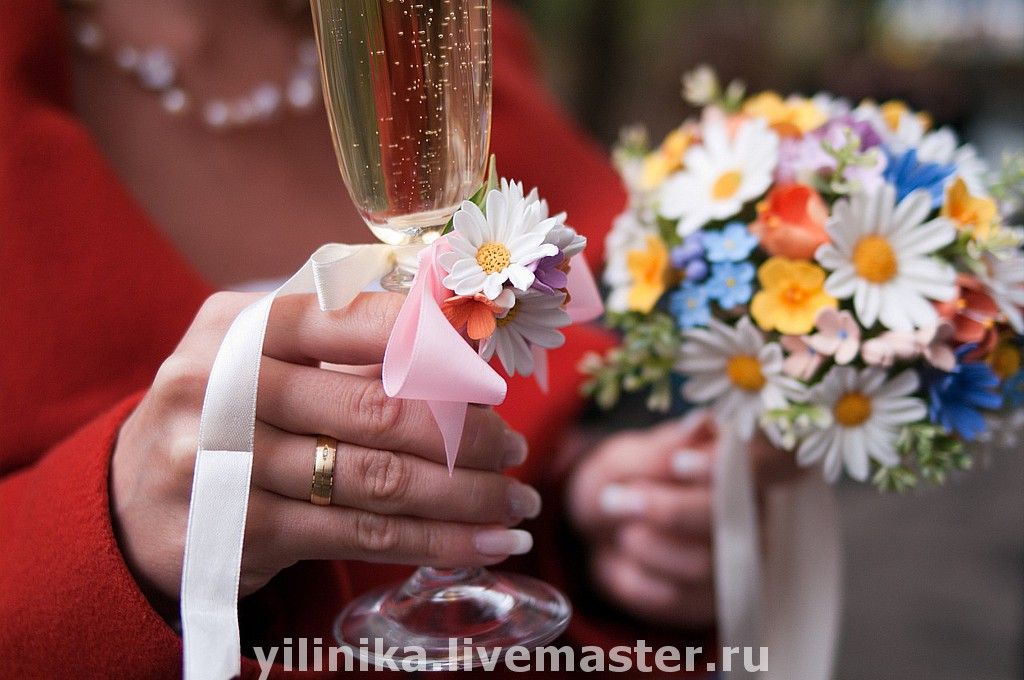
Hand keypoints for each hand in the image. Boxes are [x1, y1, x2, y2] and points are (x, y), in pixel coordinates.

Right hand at [111, 291, 537, 614]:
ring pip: (376, 480)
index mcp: (241, 327)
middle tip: (516, 448)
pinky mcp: (241, 532)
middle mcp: (224, 388)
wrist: (130, 500)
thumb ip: (341, 342)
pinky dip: (434, 543)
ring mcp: (227, 464)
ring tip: (516, 504)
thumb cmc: (221, 410)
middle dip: (464, 434)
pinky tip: (485, 546)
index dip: (435, 345)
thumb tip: (460, 344)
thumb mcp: (256, 353)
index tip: (493, 372)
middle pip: (375, 409)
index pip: (354, 321)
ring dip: (464, 496)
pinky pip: (360, 535)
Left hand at [566, 410, 800, 628]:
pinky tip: (624, 559)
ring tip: (621, 529)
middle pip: (729, 519)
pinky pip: (673, 599)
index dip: (730, 468)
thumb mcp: (625, 458)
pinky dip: (632, 579)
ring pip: (701, 565)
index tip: (679, 464)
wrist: (597, 528)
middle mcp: (753, 511)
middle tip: (618, 498)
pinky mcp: (710, 601)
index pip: (771, 462)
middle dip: (666, 511)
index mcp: (739, 462)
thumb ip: (661, 450)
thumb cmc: (622, 480)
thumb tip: (702, 424)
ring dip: (644, 546)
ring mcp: (738, 560)